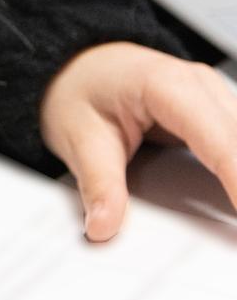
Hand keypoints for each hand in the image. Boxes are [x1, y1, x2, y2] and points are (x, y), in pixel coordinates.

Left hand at [39, 42, 236, 240]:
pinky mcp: (218, 115)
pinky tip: (234, 202)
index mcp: (166, 84)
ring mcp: (214, 97)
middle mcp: (199, 86)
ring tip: (234, 221)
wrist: (79, 68)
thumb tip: (104, 225)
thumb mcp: (79, 138)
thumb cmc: (81, 90)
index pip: (218, 138)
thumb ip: (98, 185)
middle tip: (235, 230)